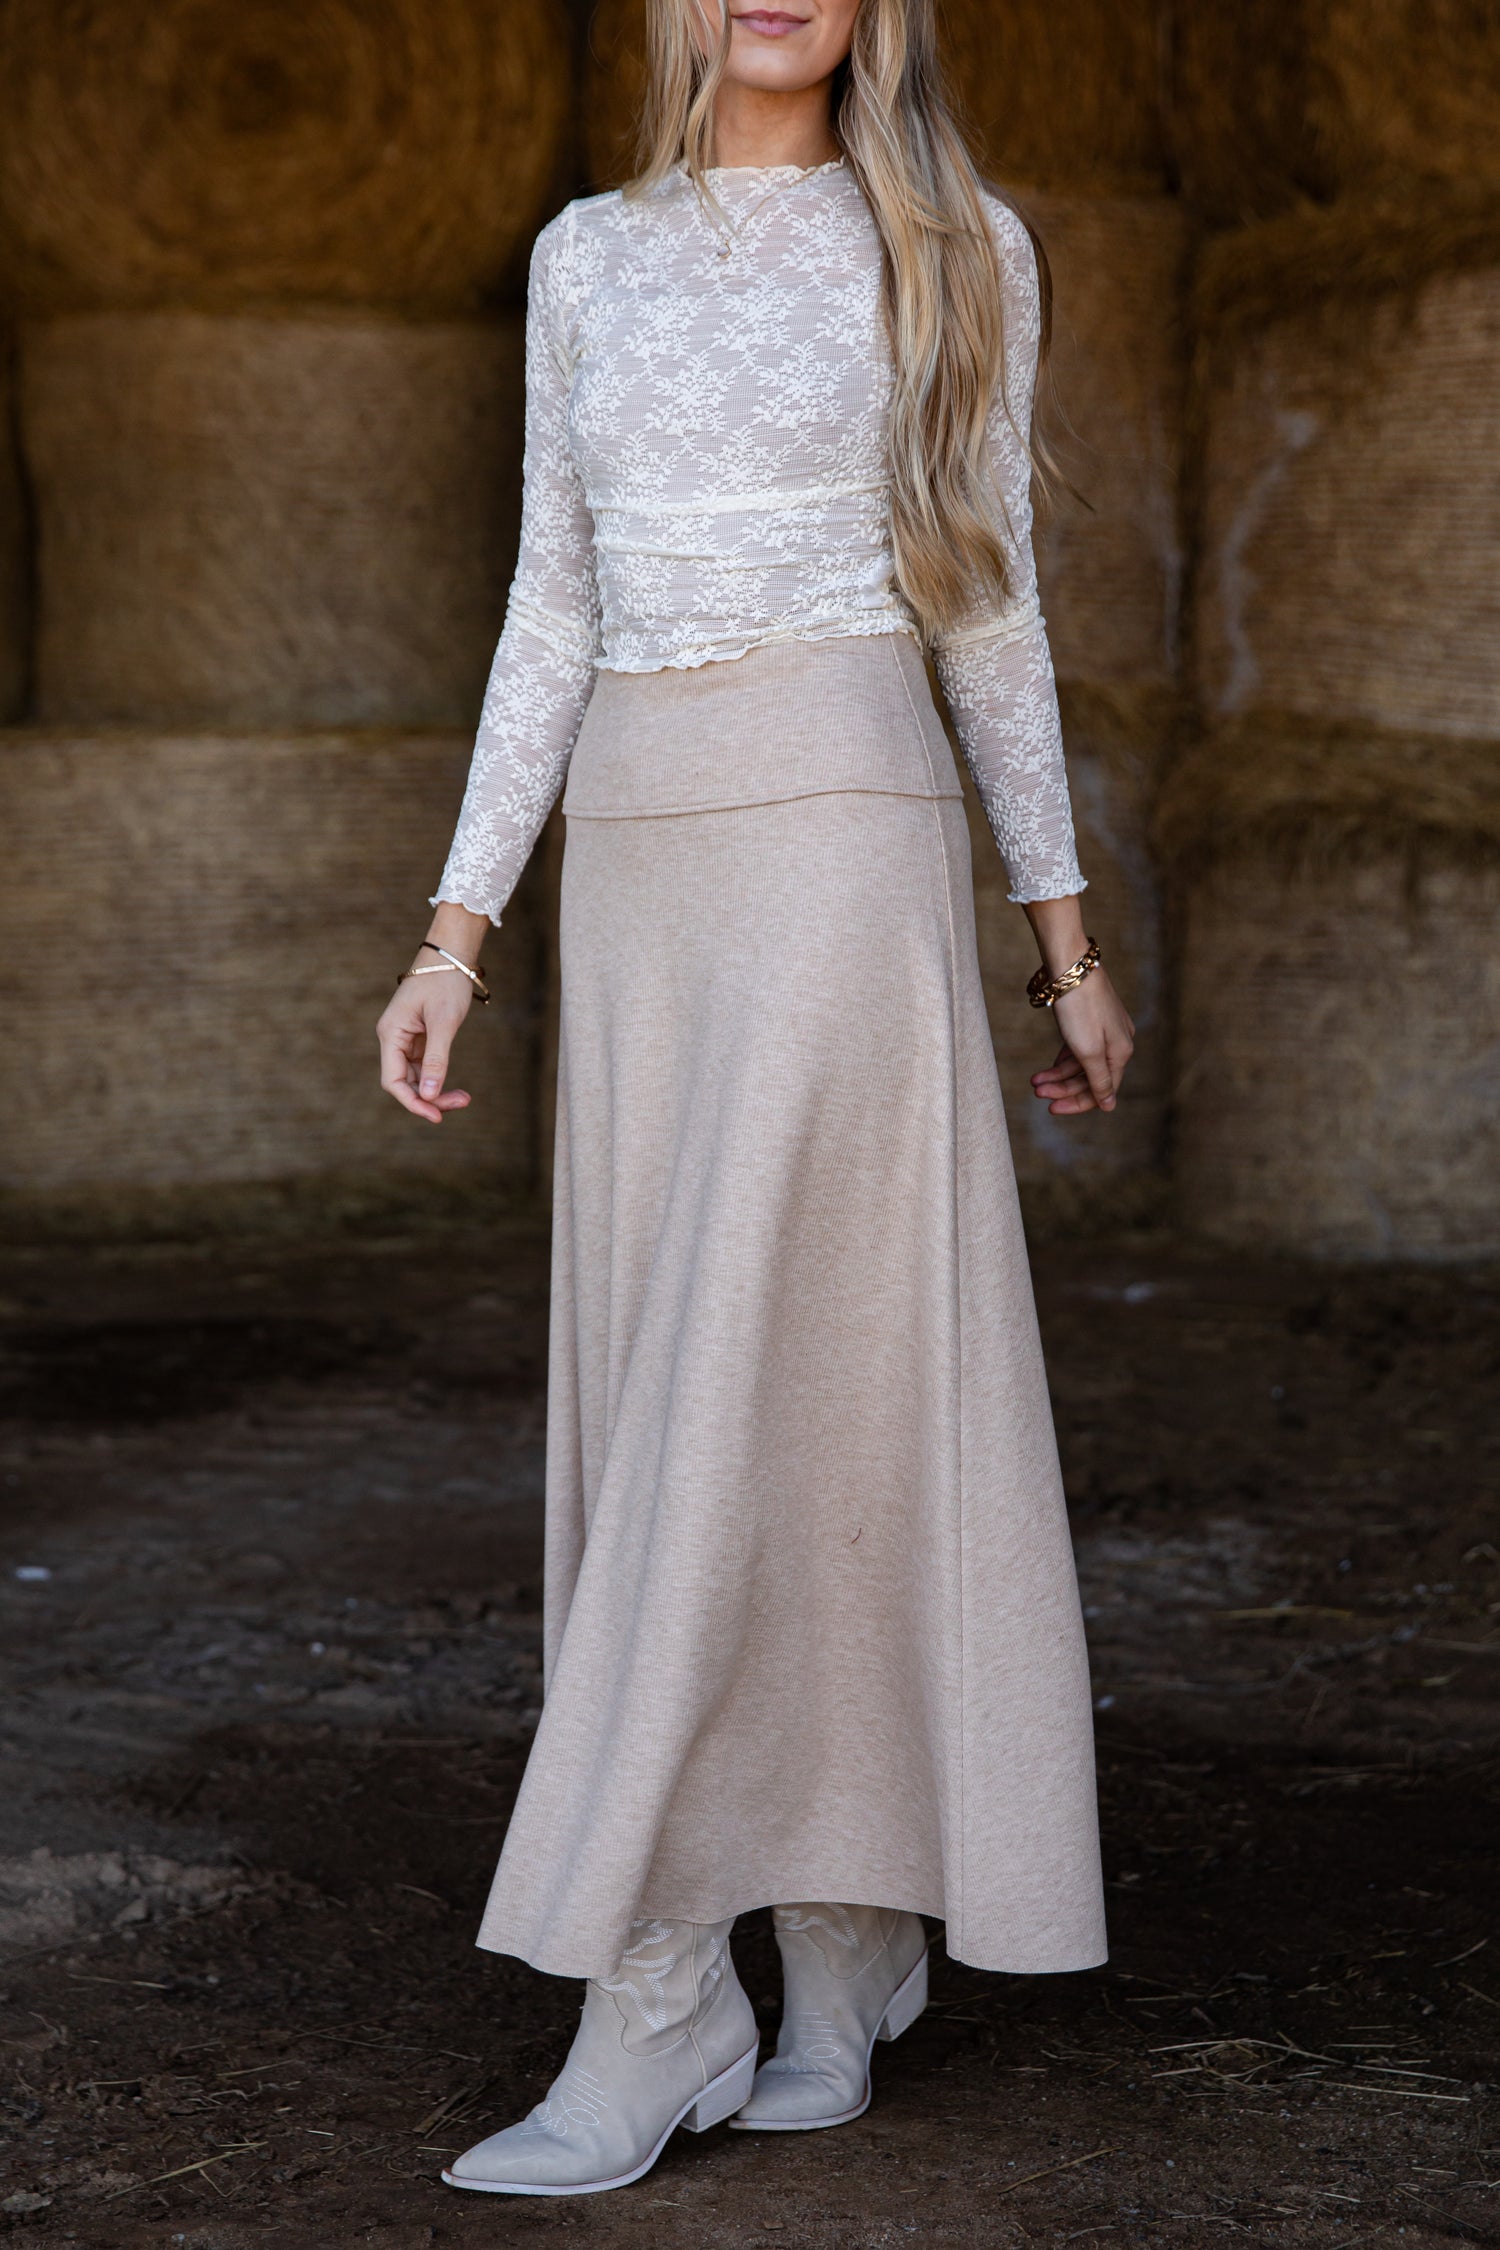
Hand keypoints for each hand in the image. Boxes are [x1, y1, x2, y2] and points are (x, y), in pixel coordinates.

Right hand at [376, 968, 475, 1123]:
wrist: (450, 956)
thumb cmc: (445, 982)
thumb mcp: (444, 1021)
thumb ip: (437, 1059)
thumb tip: (430, 1096)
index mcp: (390, 1034)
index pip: (393, 1081)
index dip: (412, 1102)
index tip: (436, 1116)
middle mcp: (393, 1039)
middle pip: (404, 1083)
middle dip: (430, 1098)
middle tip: (462, 1102)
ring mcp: (405, 1040)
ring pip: (415, 1078)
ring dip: (436, 1092)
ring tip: (464, 1098)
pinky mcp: (419, 1039)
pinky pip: (424, 1068)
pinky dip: (438, 1079)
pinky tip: (456, 1088)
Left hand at [1031, 968, 1134, 1116]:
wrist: (1071, 965)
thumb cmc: (1080, 1007)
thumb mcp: (1088, 1050)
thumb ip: (1099, 1080)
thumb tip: (1110, 1105)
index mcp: (1121, 1053)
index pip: (1101, 1091)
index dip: (1076, 1103)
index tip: (1051, 1109)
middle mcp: (1118, 1043)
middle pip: (1089, 1078)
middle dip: (1062, 1087)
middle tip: (1036, 1090)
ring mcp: (1105, 1030)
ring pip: (1081, 1064)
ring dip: (1057, 1074)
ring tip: (1035, 1080)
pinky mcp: (1092, 1020)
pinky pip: (1078, 1048)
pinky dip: (1062, 1059)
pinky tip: (1048, 1067)